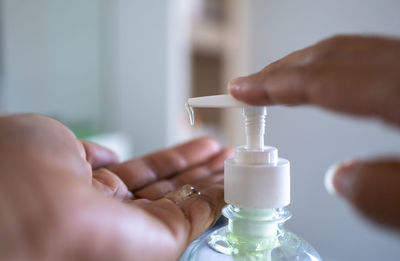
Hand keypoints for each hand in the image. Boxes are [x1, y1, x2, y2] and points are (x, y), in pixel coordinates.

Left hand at [0, 114, 232, 260]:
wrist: (24, 204)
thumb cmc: (21, 168)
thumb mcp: (53, 142)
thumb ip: (86, 151)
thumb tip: (108, 154)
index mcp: (87, 188)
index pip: (142, 173)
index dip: (172, 159)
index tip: (195, 147)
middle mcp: (116, 212)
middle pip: (168, 187)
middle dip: (199, 168)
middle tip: (223, 152)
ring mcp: (139, 229)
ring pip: (185, 201)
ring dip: (212, 179)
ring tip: (233, 161)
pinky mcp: (160, 242)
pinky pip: (196, 218)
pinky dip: (218, 199)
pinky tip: (232, 181)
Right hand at [228, 35, 399, 230]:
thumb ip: (382, 194)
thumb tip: (340, 178)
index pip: (324, 81)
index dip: (273, 84)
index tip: (240, 91)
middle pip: (333, 56)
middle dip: (281, 70)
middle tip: (247, 86)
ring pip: (351, 52)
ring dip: (305, 65)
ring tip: (276, 82)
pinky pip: (368, 58)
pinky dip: (335, 67)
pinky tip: (327, 84)